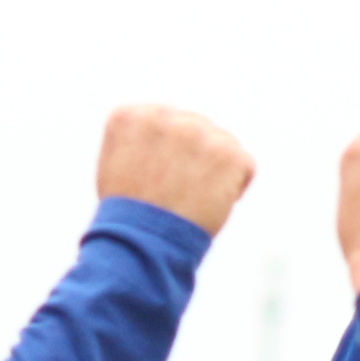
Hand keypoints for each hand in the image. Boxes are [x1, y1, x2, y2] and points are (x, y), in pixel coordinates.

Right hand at [97, 106, 255, 236]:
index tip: (157, 179)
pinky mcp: (226, 153)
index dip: (168, 154)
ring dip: (215, 171)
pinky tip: (212, 204)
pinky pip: (244, 164)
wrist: (142, 244)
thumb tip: (168, 132)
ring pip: (222, 144)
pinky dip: (236, 187)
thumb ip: (140, 139)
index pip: (166, 121)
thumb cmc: (127, 217)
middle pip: (196, 128)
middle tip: (179, 194)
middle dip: (194, 159)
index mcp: (132, 117)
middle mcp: (164, 117)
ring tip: (192, 201)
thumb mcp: (115, 165)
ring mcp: (196, 132)